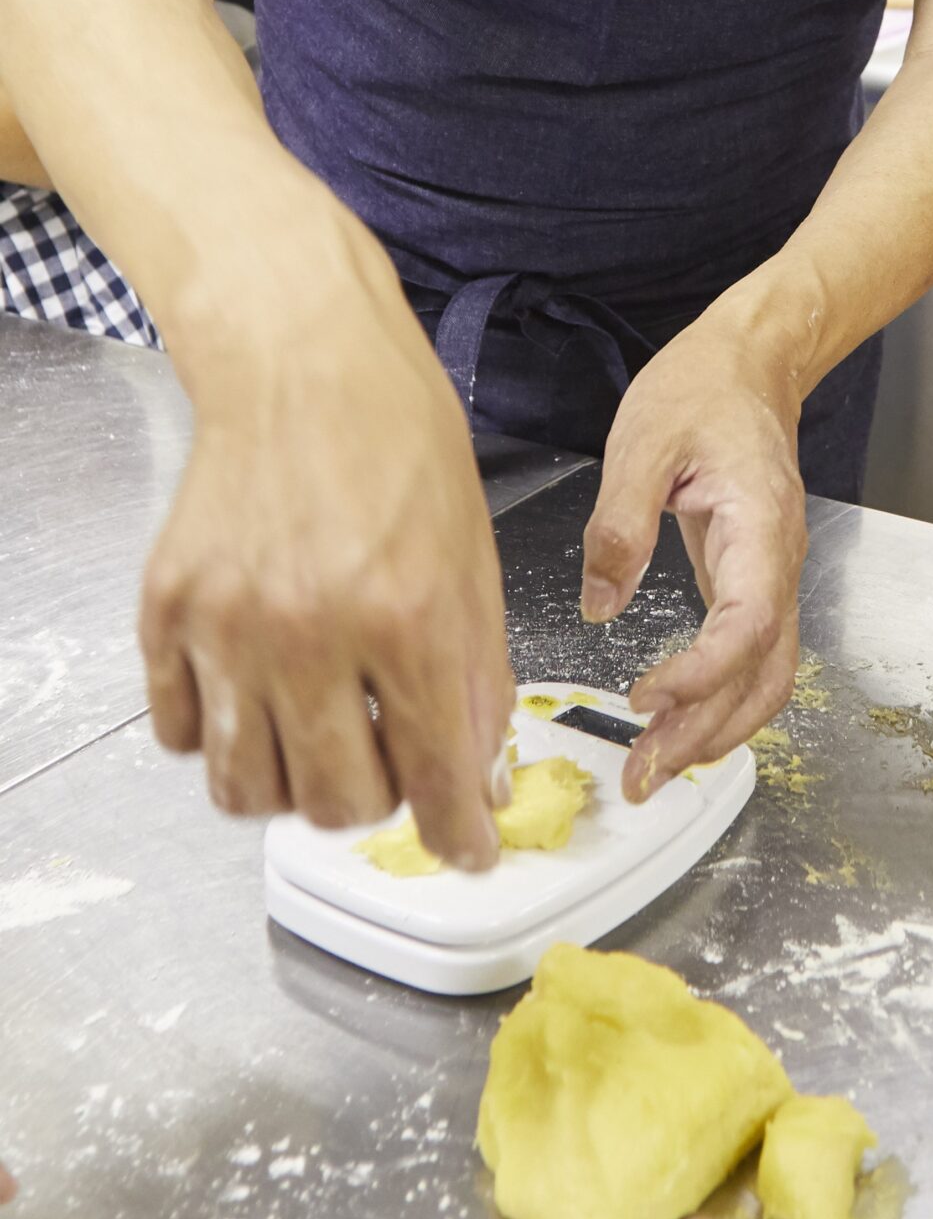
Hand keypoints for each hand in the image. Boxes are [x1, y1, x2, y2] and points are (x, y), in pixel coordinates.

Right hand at [143, 292, 512, 868]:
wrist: (306, 368)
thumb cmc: (403, 447)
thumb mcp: (475, 561)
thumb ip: (476, 673)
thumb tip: (478, 770)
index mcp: (409, 619)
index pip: (435, 772)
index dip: (458, 830)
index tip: (468, 850)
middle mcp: (312, 634)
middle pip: (336, 804)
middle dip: (376, 806)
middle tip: (390, 771)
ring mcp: (228, 627)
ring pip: (247, 790)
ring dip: (292, 790)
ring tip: (319, 746)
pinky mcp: (167, 612)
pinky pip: (180, 734)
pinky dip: (220, 740)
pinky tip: (257, 701)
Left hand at [582, 315, 809, 800]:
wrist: (750, 365)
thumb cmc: (703, 391)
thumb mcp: (644, 441)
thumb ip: (620, 523)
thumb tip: (602, 603)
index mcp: (761, 526)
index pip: (749, 624)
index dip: (703, 674)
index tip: (645, 699)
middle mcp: (778, 562)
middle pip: (766, 672)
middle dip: (708, 733)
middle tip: (642, 776)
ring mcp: (771, 577)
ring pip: (767, 676)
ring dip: (717, 731)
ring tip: (654, 767)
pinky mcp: (750, 583)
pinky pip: (750, 659)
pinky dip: (719, 702)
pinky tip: (675, 723)